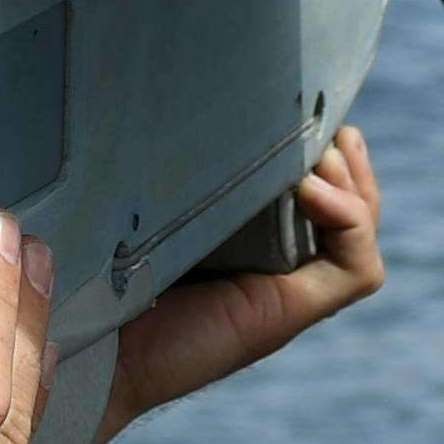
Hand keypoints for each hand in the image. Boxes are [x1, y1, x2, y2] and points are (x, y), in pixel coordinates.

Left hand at [99, 120, 384, 442]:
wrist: (84, 340)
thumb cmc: (101, 267)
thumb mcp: (153, 203)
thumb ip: (182, 167)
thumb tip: (200, 105)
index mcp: (245, 243)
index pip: (314, 191)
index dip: (324, 151)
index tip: (302, 104)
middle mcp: (273, 269)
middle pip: (350, 210)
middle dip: (348, 161)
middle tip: (325, 126)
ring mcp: (285, 293)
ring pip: (359, 237)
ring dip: (354, 186)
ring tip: (321, 155)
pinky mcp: (287, 312)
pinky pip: (357, 270)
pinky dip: (350, 222)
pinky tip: (312, 191)